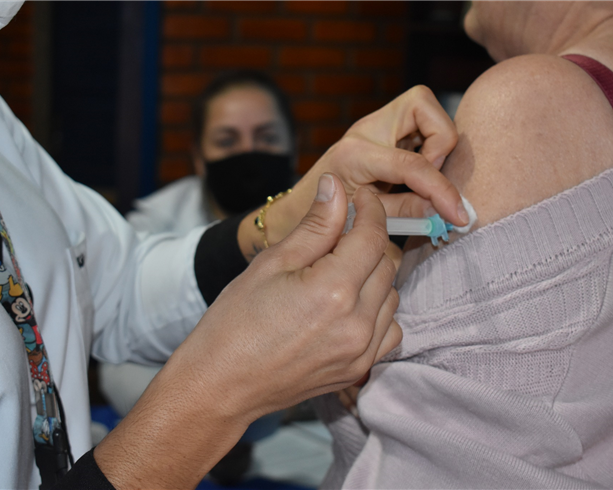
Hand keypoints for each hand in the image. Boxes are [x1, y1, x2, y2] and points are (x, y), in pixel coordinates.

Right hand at [95, 174, 401, 488]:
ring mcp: (361, 351)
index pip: (373, 236)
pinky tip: (348, 308)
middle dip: (367, 242)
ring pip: (391, 295)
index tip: (360, 199)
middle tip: (337, 238)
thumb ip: (315, 225)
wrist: (221, 385)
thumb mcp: (272, 262)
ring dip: (373, 277)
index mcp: (333, 290)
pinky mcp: (360, 369)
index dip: (370, 210)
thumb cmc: (235, 322)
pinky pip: (390, 329)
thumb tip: (337, 186)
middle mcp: (357, 323)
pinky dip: (377, 312)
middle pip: (386, 264)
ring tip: (337, 275)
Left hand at [239, 85, 467, 259]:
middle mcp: (365, 130)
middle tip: (430, 177)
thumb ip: (405, 212)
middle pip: (422, 102)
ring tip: (422, 178)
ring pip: (426, 109)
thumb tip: (442, 211)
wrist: (297, 210)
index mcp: (355, 154)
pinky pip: (421, 124)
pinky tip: (416, 174)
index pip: (412, 164)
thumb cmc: (324, 220)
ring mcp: (374, 125)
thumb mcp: (364, 222)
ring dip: (436, 144)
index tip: (457, 215)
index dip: (441, 190)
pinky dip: (430, 147)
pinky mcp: (384, 129)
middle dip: (440, 141)